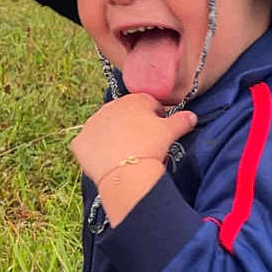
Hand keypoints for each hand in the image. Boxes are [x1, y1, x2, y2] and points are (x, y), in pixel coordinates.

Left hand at [70, 94, 195, 186]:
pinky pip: (88, 145)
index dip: (155, 118)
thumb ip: (182, 121)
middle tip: (141, 146)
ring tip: (124, 155)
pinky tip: (105, 162)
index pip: (147, 105)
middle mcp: (110, 106)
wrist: (126, 171)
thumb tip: (192, 116)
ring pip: (105, 129)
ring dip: (112, 138)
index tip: (158, 132)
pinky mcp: (79, 142)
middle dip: (132, 127)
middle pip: (124, 115)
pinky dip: (94, 152)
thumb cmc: (151, 147)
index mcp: (134, 100)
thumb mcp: (171, 131)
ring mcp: (92, 123)